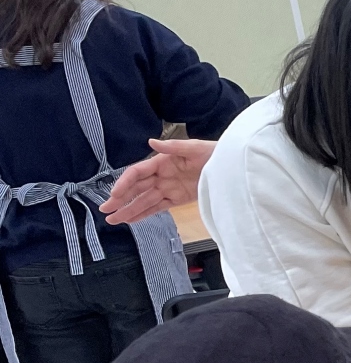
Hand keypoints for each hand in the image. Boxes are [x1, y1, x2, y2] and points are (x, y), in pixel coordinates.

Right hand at [101, 138, 215, 224]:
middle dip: (120, 200)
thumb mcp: (196, 147)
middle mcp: (162, 175)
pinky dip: (145, 213)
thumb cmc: (214, 153)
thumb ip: (173, 146)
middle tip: (105, 210)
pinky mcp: (178, 198)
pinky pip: (158, 207)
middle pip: (137, 189)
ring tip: (113, 220)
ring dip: (129, 210)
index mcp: (162, 161)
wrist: (232, 167)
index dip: (124, 184)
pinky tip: (131, 220)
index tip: (114, 195)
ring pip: (144, 200)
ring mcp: (169, 188)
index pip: (137, 173)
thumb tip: (151, 142)